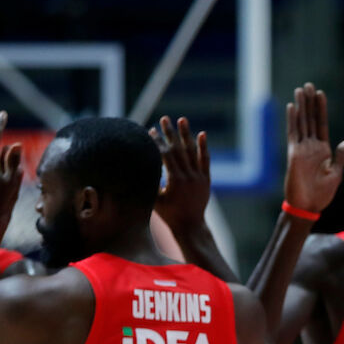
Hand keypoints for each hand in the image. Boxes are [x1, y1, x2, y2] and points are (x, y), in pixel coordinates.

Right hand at [151, 116, 210, 233]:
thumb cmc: (168, 214)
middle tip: (164, 118)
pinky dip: (203, 147)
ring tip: (182, 119)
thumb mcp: (155, 199)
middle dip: (170, 133)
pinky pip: (204, 160)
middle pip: (178, 149)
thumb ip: (150, 182)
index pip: (165, 156)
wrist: (190, 225)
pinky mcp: (206, 179)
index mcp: (176, 181)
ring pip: (192, 152)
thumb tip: (137, 165)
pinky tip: (201, 134)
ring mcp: (199, 177)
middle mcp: (189, 177)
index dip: (158, 142)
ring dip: (186, 134)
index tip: (150, 131)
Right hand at [283, 82, 343, 213]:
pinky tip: (292, 107)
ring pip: (301, 123)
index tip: (320, 94)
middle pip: (310, 119)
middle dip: (310, 102)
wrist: (309, 206)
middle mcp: (311, 146)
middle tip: (308, 84)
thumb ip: (341, 155)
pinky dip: (293, 120)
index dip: (321, 109)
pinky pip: (293, 134)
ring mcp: (302, 149)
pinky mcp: (294, 154)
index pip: (322, 124)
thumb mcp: (336, 172)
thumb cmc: (322, 193)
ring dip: (301, 106)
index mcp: (323, 150)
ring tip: (301, 90)